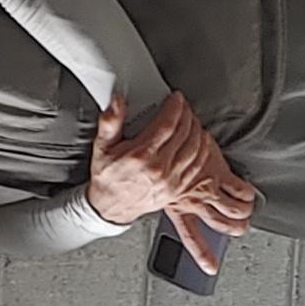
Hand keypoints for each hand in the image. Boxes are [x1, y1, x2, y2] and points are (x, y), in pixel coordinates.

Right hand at [87, 94, 257, 269]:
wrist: (111, 207)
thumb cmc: (107, 177)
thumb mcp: (102, 147)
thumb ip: (110, 122)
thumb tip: (117, 101)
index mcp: (141, 155)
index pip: (166, 124)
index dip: (175, 107)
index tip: (176, 98)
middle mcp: (159, 168)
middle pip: (184, 133)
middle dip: (186, 115)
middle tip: (183, 106)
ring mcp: (172, 180)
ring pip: (195, 148)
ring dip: (196, 130)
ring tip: (190, 119)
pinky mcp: (179, 189)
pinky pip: (198, 165)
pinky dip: (202, 149)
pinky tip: (198, 140)